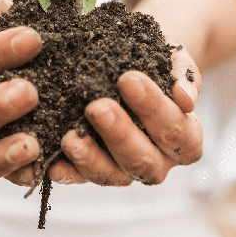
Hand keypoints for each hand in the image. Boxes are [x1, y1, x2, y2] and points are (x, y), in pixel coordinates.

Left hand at [7, 47, 203, 186]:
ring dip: (91, 159)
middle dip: (119, 134)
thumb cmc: (156, 58)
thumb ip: (183, 75)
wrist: (133, 58)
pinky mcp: (94, 171)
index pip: (175, 130)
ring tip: (70, 137)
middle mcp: (159, 161)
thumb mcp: (173, 58)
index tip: (128, 79)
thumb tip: (185, 99)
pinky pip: (80, 179)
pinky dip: (65, 172)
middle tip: (96, 106)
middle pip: (143, 159)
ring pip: (113, 175)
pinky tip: (50, 161)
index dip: (154, 107)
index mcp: (185, 138)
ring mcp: (125, 170)